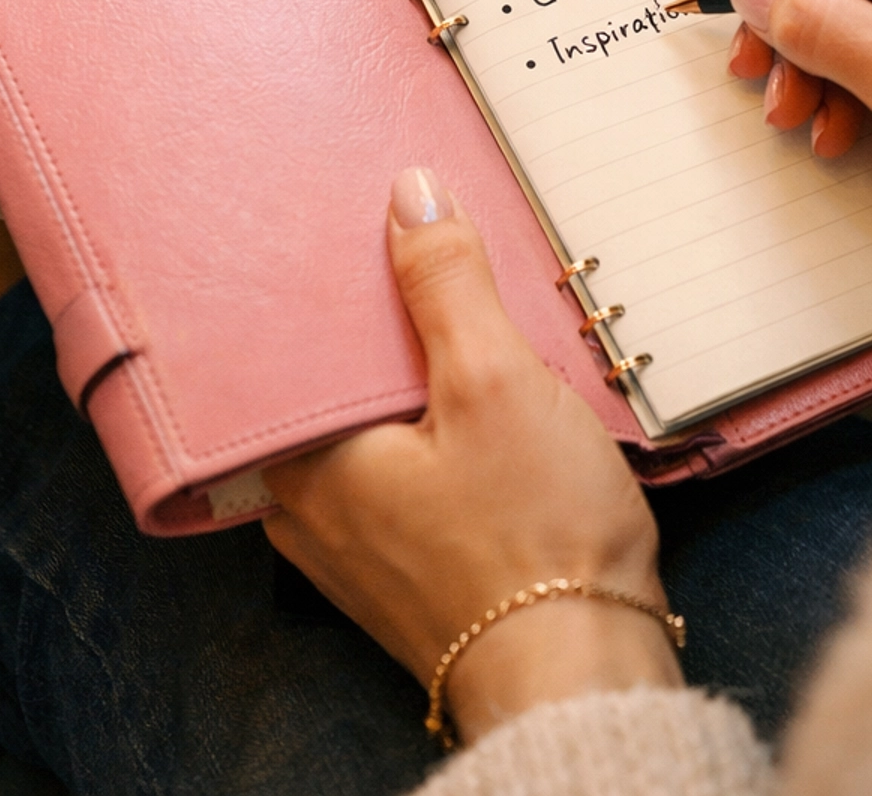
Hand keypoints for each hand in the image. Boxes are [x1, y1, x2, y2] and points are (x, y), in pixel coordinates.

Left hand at [264, 168, 682, 744]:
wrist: (584, 678)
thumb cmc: (534, 541)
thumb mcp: (494, 381)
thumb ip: (445, 282)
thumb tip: (407, 193)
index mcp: (302, 461)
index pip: (286, 341)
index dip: (324, 276)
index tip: (346, 219)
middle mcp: (307, 509)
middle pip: (328, 382)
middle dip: (374, 322)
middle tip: (410, 249)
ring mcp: (356, 547)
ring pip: (369, 426)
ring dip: (409, 375)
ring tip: (454, 312)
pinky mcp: (408, 569)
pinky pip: (400, 471)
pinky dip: (429, 428)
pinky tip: (476, 399)